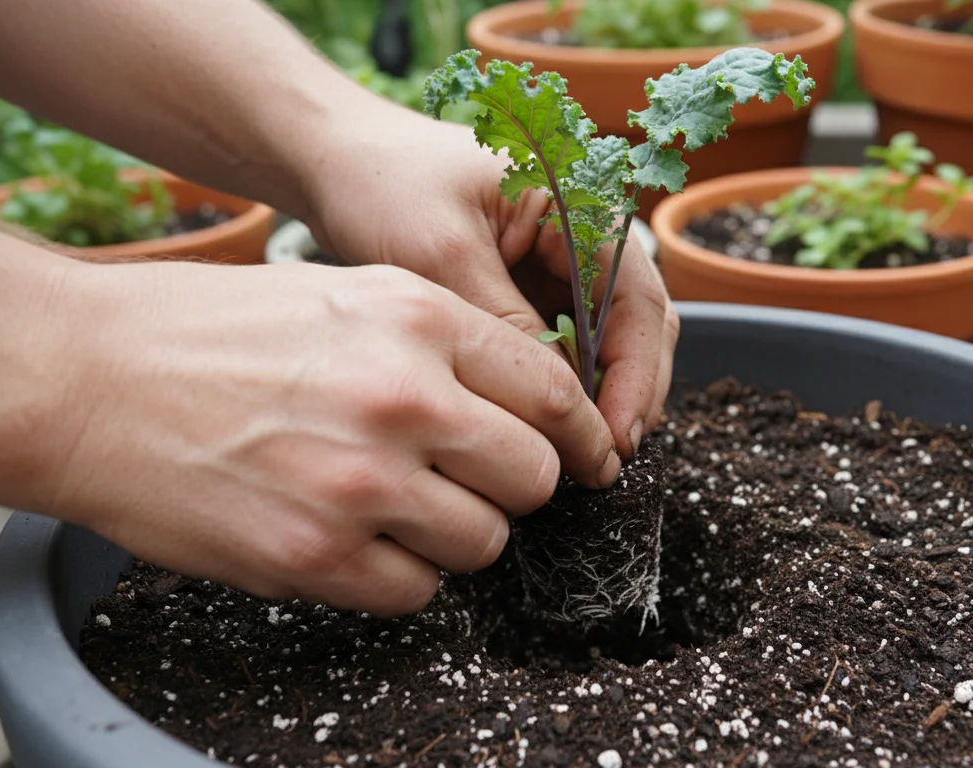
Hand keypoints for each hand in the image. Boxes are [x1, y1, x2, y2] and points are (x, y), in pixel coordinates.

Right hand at [42, 259, 619, 615]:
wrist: (91, 379)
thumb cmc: (217, 330)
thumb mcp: (350, 293)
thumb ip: (448, 342)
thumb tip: (529, 402)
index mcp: (420, 320)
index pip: (554, 394)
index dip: (579, 434)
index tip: (583, 457)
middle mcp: (404, 398)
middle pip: (535, 476)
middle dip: (515, 486)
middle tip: (475, 480)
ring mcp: (361, 483)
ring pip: (484, 542)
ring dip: (457, 534)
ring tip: (403, 507)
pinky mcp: (315, 556)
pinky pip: (418, 592)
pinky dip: (402, 575)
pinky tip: (359, 539)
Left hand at [301, 104, 677, 457]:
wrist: (332, 159)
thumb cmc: (384, 186)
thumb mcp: (444, 256)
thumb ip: (508, 327)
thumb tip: (558, 410)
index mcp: (584, 202)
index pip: (639, 302)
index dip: (635, 378)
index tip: (611, 440)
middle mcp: (589, 233)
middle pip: (639, 328)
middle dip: (626, 397)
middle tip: (597, 464)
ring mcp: (564, 263)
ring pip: (611, 345)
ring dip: (598, 400)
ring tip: (573, 457)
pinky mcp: (535, 289)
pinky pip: (569, 348)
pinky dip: (563, 390)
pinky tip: (540, 430)